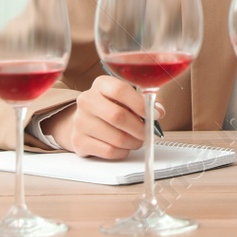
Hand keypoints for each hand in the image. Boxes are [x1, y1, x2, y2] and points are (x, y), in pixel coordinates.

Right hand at [39, 75, 160, 158]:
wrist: (85, 121)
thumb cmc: (112, 107)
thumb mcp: (126, 97)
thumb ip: (143, 102)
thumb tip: (158, 112)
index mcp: (101, 84)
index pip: (120, 90)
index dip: (140, 103)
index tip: (153, 114)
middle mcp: (87, 101)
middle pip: (118, 116)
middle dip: (139, 128)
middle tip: (148, 132)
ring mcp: (80, 122)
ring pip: (115, 137)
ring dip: (134, 142)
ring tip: (138, 140)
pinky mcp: (79, 141)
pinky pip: (108, 151)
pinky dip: (123, 152)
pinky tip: (125, 147)